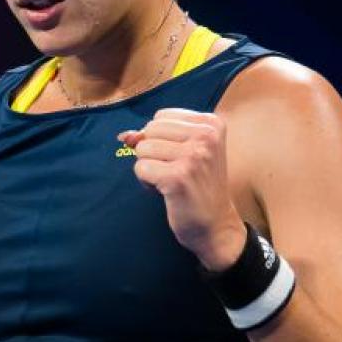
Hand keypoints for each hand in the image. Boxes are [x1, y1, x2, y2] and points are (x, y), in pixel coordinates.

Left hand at [118, 107, 246, 269]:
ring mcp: (193, 156)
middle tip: (174, 171)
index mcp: (211, 124)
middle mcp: (206, 136)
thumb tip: (125, 135)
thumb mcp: (185, 152)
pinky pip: (140, 168)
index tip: (180, 157)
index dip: (160, 139)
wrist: (216, 225)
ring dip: (149, 167)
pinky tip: (166, 191)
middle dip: (153, 152)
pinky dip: (146, 182)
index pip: (161, 116)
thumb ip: (155, 137)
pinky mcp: (178, 177)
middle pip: (151, 129)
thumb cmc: (198, 186)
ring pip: (143, 148)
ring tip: (170, 181)